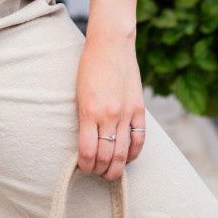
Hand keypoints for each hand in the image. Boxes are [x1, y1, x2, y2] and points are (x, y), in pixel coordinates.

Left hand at [75, 28, 145, 179]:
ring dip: (115, 168)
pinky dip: (132, 154)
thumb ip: (84, 120)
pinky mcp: (139, 109)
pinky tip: (126, 158)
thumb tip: (86, 145)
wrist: (111, 45)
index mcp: (89, 111)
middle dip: (100, 171)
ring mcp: (126, 113)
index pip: (88, 152)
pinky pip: (139, 139)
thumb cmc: (89, 68)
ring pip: (123, 153)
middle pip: (106, 157)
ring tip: (109, 172)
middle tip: (95, 172)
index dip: (85, 166)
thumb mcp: (78, 94)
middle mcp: (109, 115)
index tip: (82, 167)